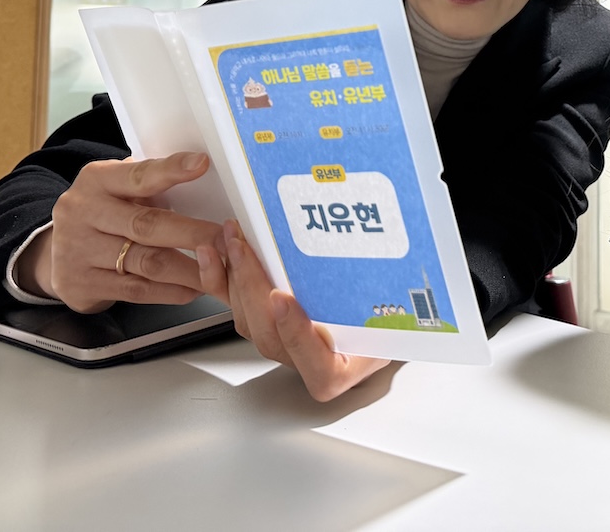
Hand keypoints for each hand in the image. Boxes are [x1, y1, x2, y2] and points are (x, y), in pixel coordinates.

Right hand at [19, 152, 223, 313]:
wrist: (56, 251)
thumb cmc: (104, 213)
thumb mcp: (117, 189)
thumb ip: (149, 184)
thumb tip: (202, 175)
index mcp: (96, 180)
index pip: (138, 175)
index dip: (170, 170)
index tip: (201, 164)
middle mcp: (83, 212)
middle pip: (146, 224)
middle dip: (192, 233)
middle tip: (225, 239)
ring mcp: (79, 251)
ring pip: (145, 262)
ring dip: (188, 269)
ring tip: (217, 269)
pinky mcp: (82, 284)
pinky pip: (136, 291)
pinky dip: (170, 291)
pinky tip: (192, 289)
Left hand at [197, 219, 389, 401]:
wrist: (385, 319)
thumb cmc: (392, 320)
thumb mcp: (397, 315)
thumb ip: (389, 305)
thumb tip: (394, 258)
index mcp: (341, 370)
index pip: (317, 365)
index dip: (296, 334)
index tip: (283, 300)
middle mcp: (306, 362)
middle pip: (271, 337)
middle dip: (253, 288)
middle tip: (247, 250)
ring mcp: (282, 345)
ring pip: (248, 322)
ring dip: (235, 278)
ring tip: (234, 239)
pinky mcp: (265, 325)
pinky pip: (236, 309)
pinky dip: (221, 281)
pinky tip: (213, 254)